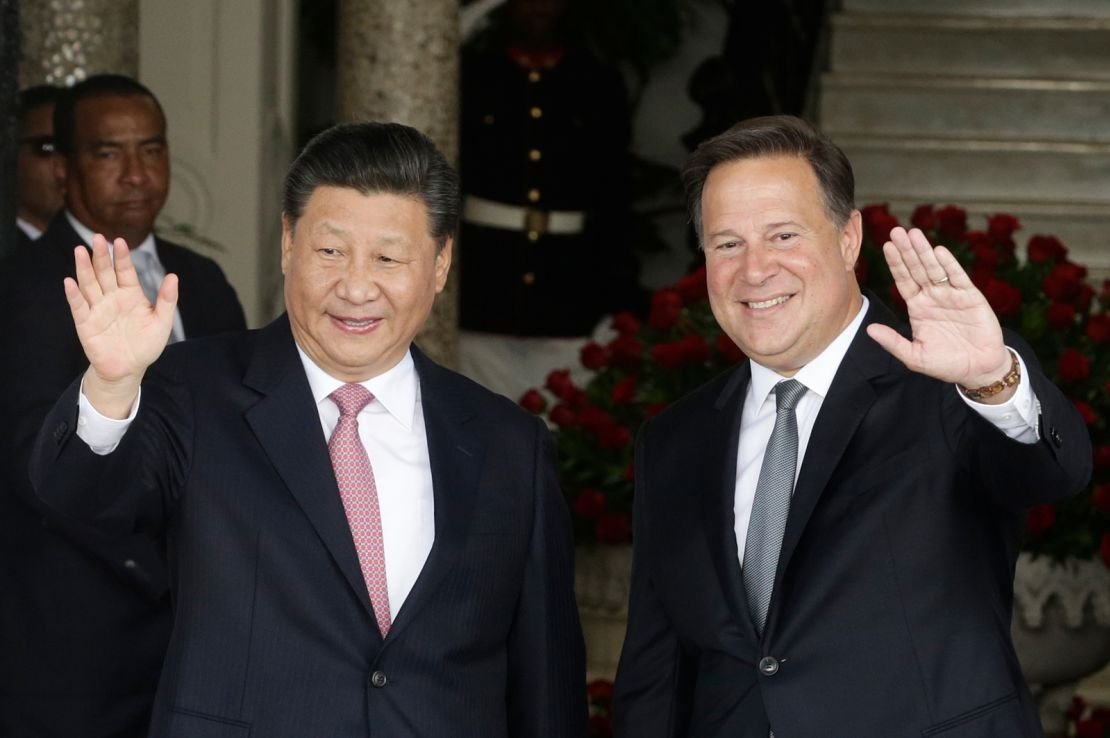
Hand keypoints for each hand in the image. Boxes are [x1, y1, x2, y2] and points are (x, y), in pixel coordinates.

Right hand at [63, 234, 177, 416]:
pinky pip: (78, 307)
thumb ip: (167, 299)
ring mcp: (98, 309)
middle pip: (104, 273)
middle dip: (101, 256)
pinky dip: (74, 295)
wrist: (129, 369)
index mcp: (131, 295)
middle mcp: (112, 298)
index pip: (125, 271)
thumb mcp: (162, 322)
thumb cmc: (146, 345)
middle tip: (97, 237)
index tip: (120, 241)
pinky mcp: (86, 323)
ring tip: (80, 251)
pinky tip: (70, 282)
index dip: (122, 257)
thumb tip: (174, 276)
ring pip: (89, 285)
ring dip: (84, 268)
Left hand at [865, 227, 1012, 399]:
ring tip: (914, 234)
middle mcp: (932, 297)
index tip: (886, 246)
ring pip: (935, 269)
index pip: (904, 281)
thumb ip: (893, 342)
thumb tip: (869, 330)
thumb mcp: (914, 356)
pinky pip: (958, 277)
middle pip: (916, 269)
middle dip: (907, 251)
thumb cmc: (946, 364)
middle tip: (897, 231)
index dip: (896, 264)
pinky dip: (949, 265)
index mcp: (917, 307)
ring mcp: (951, 295)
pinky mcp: (971, 297)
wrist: (978, 369)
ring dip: (924, 251)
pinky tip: (939, 252)